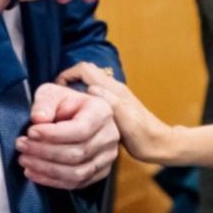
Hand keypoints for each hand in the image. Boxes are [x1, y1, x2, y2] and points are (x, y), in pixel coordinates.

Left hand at [14, 83, 118, 189]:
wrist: (77, 115)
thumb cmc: (64, 103)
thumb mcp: (52, 93)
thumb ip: (44, 102)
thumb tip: (38, 119)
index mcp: (102, 112)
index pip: (80, 130)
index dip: (53, 135)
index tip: (30, 132)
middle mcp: (110, 136)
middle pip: (77, 153)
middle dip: (44, 152)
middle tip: (21, 146)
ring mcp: (107, 157)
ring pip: (77, 172)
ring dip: (46, 169)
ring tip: (24, 160)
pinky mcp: (100, 172)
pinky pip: (77, 183)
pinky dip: (52, 181)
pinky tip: (33, 172)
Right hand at [57, 62, 174, 163]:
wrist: (157, 144)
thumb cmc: (143, 133)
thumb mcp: (126, 118)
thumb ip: (110, 101)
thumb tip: (90, 90)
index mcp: (112, 89)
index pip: (85, 69)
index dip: (67, 74)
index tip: (56, 89)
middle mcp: (111, 90)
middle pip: (84, 76)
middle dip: (67, 84)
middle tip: (54, 103)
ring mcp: (111, 100)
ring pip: (86, 88)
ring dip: (73, 95)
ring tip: (60, 114)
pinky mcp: (111, 111)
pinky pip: (91, 101)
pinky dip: (80, 106)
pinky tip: (74, 123)